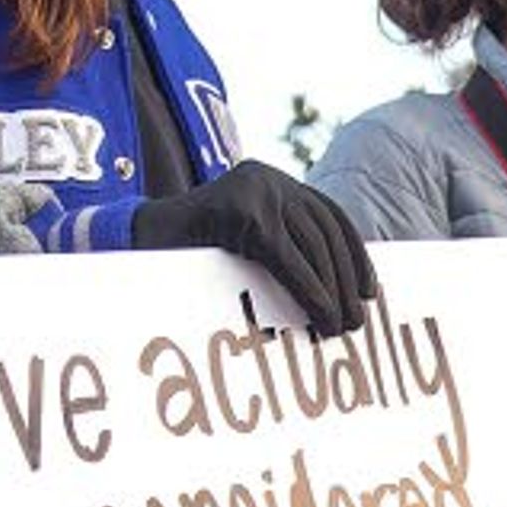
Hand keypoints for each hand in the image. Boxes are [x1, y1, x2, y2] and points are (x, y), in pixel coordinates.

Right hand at [131, 159, 378, 332]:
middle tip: (355, 324)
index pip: (331, 216)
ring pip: (313, 245)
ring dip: (332, 292)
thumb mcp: (244, 245)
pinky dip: (311, 291)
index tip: (370, 293)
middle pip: (326, 232)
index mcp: (273, 182)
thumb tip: (336, 292)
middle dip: (346, 281)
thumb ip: (282, 251)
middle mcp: (269, 178)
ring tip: (338, 328)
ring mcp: (257, 190)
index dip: (355, 255)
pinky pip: (289, 257)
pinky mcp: (244, 211)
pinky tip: (321, 317)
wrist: (136, 241)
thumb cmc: (189, 254)